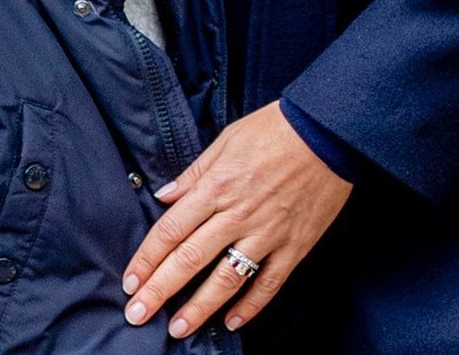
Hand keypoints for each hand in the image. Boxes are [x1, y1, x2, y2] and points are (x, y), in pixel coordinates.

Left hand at [122, 102, 352, 336]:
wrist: (328, 133)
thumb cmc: (273, 131)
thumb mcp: (225, 141)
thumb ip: (193, 174)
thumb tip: (163, 196)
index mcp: (214, 188)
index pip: (170, 231)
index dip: (147, 259)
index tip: (130, 281)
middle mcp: (236, 215)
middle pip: (189, 260)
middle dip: (160, 290)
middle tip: (138, 315)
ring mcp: (267, 234)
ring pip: (226, 279)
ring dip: (200, 307)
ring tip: (178, 329)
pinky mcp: (295, 246)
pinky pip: (270, 283)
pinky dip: (251, 306)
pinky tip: (232, 322)